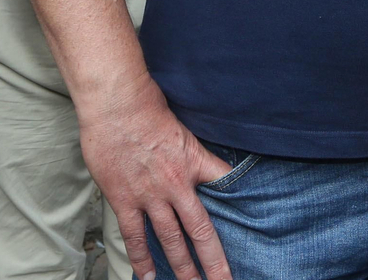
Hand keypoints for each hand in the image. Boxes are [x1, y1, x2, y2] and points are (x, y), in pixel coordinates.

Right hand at [78, 76, 234, 279]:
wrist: (116, 105)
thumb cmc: (148, 109)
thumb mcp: (183, 128)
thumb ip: (192, 151)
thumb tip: (201, 161)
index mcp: (195, 163)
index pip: (225, 187)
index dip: (240, 204)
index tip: (251, 223)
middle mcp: (177, 185)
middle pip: (201, 231)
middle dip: (214, 261)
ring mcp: (150, 195)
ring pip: (170, 240)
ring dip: (182, 267)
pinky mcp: (124, 200)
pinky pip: (134, 235)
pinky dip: (141, 257)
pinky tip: (148, 275)